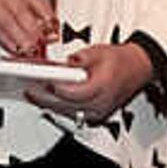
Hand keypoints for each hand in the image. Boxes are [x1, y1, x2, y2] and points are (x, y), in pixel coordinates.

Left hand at [34, 39, 153, 117]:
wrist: (137, 69)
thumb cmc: (120, 61)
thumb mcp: (99, 51)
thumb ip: (81, 58)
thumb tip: (66, 63)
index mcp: (102, 87)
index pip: (73, 93)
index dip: (55, 89)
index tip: (41, 83)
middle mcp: (100, 103)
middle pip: (66, 106)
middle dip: (45, 99)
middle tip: (29, 91)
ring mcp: (98, 112)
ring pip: (67, 112)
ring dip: (49, 105)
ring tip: (32, 94)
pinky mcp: (94, 116)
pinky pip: (72, 115)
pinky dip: (59, 107)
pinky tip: (46, 100)